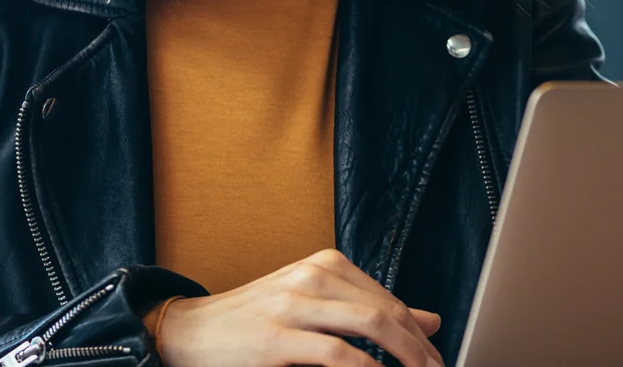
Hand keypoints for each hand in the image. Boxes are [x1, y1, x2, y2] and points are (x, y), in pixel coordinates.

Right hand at [155, 249, 443, 366]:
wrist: (188, 331)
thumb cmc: (254, 321)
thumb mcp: (316, 305)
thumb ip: (369, 311)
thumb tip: (431, 321)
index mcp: (325, 265)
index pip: (389, 300)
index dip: (418, 334)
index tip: (434, 358)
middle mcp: (312, 276)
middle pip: (386, 311)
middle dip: (418, 348)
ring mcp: (293, 304)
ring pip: (370, 325)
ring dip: (404, 356)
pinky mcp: (276, 338)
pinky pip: (337, 354)